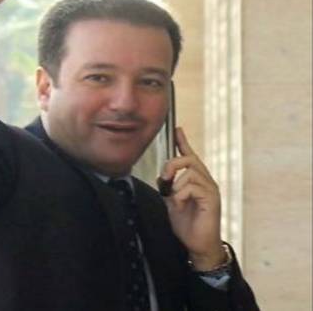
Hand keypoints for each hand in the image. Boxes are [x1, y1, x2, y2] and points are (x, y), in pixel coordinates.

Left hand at [159, 127, 225, 270]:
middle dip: (173, 164)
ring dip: (176, 185)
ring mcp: (210, 189)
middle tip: (165, 178)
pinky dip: (181, 195)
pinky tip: (180, 205)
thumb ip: (168, 188)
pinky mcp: (212, 199)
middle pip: (190, 159)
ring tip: (175, 199)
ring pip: (190, 172)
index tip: (177, 128)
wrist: (198, 245)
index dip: (183, 142)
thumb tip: (162, 177)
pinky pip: (192, 187)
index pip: (190, 156)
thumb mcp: (172, 202)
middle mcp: (206, 181)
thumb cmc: (188, 224)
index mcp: (197, 180)